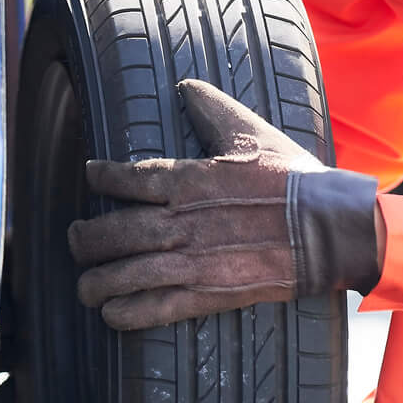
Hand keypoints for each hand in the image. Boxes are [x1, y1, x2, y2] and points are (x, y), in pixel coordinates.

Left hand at [68, 79, 381, 329]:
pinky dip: (127, 312)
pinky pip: (154, 307)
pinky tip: (112, 315)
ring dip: (97, 283)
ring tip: (86, 287)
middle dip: (85, 241)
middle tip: (76, 242)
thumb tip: (187, 87)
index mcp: (189, 180)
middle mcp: (180, 221)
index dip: (101, 177)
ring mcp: (191, 260)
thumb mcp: (251, 134)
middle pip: (113, 232)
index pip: (127, 178)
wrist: (326, 227)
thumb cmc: (292, 180)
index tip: (91, 177)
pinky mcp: (207, 293)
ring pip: (125, 273)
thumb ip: (213, 111)